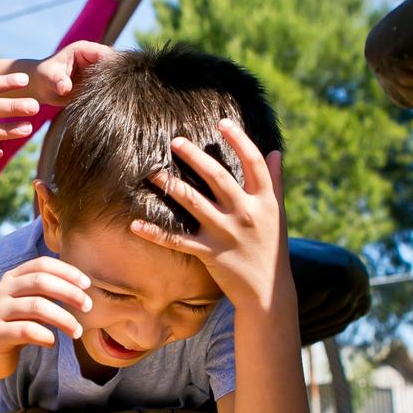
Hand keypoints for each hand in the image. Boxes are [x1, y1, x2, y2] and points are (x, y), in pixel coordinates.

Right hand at [0, 256, 93, 382]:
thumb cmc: (17, 328)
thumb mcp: (30, 305)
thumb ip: (47, 293)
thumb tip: (82, 287)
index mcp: (12, 278)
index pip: (42, 264)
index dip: (67, 271)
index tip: (87, 285)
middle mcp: (2, 290)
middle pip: (41, 281)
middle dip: (70, 293)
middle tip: (88, 307)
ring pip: (37, 306)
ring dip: (64, 319)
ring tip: (77, 332)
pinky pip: (27, 331)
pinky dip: (46, 336)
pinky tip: (52, 343)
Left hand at [28, 40, 114, 106]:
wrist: (41, 87)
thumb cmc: (43, 77)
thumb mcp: (48, 77)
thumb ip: (58, 81)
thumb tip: (65, 88)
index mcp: (84, 49)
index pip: (106, 54)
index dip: (112, 66)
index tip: (113, 82)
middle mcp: (94, 58)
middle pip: (115, 66)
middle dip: (118, 79)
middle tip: (117, 95)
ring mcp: (98, 71)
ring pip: (116, 77)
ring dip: (117, 89)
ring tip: (116, 102)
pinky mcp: (99, 82)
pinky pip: (111, 88)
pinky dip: (112, 96)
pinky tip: (112, 106)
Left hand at [130, 118, 294, 307]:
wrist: (268, 290)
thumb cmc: (271, 246)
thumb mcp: (277, 212)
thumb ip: (274, 180)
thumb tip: (275, 150)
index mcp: (264, 200)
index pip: (253, 163)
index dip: (240, 140)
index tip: (223, 122)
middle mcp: (245, 213)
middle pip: (218, 177)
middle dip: (195, 157)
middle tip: (175, 141)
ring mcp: (226, 233)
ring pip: (193, 202)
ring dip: (171, 186)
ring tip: (151, 173)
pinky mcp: (210, 253)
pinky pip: (177, 240)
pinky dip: (155, 233)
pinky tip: (135, 224)